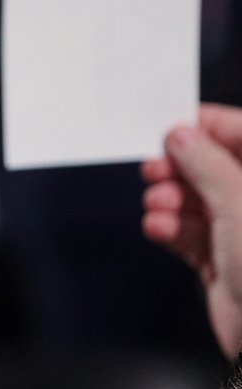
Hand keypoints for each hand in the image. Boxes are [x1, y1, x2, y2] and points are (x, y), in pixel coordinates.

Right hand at [142, 104, 241, 354]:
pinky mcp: (222, 261)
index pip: (241, 135)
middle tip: (156, 169)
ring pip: (196, 200)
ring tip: (160, 205)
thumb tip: (182, 135)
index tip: (173, 127)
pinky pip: (188, 233)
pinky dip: (169, 228)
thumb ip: (207, 165)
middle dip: (181, 169)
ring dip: (170, 200)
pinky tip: (159, 228)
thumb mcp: (239, 204)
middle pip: (213, 168)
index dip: (208, 129)